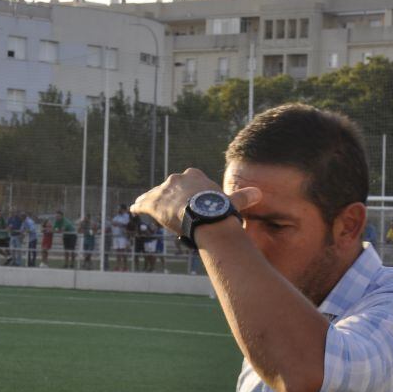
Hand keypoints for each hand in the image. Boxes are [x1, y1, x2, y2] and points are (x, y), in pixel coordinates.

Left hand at [130, 168, 261, 235]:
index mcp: (195, 176)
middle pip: (171, 187)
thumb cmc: (219, 209)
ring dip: (150, 199)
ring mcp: (164, 190)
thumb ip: (243, 197)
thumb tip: (259, 193)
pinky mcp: (153, 203)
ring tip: (143, 204)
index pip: (190, 179)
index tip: (190, 197)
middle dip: (169, 195)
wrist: (203, 215)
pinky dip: (138, 206)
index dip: (189, 189)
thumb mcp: (232, 202)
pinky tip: (133, 209)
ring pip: (155, 194)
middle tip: (169, 207)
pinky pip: (143, 203)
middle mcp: (177, 179)